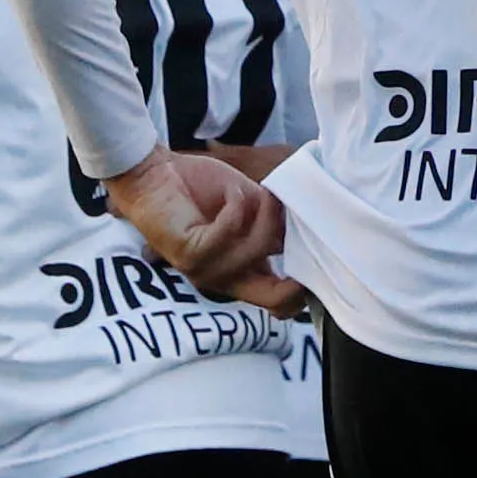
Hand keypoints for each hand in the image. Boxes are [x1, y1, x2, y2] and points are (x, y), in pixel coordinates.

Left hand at [109, 147, 297, 311]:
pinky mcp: (189, 255)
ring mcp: (207, 271)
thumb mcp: (253, 208)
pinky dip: (237, 204)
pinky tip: (231, 191)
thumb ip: (276, 224)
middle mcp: (226, 279)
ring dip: (267, 213)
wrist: (157, 173)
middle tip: (305, 232)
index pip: (281, 304)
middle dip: (296, 273)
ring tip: (264, 191)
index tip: (319, 252)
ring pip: (257, 251)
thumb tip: (310, 231)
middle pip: (275, 299)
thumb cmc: (204, 189)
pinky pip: (228, 233)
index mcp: (244, 271)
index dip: (305, 290)